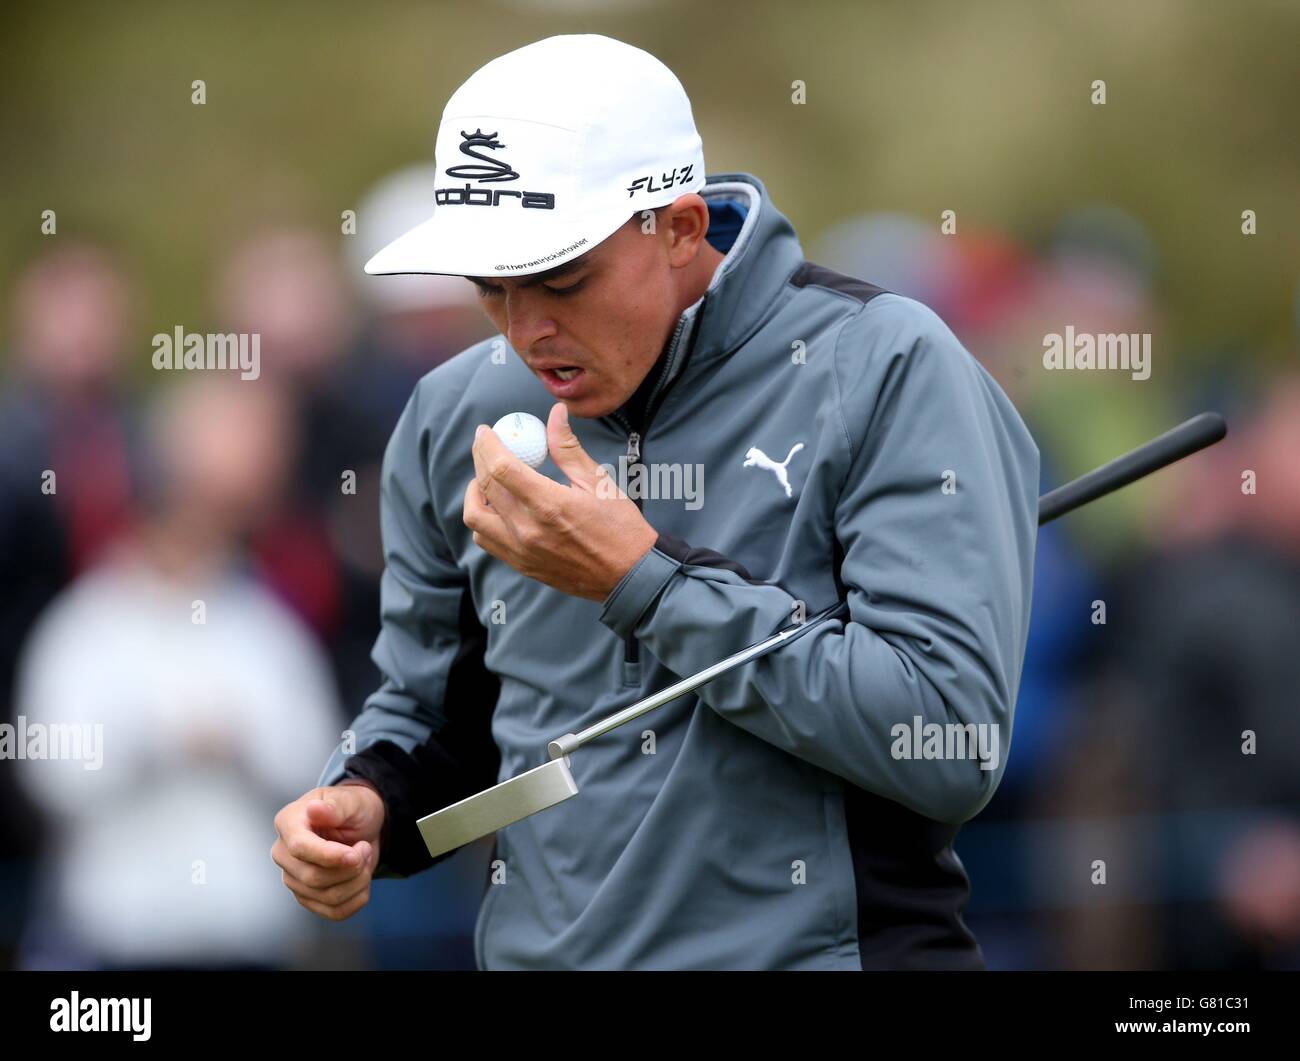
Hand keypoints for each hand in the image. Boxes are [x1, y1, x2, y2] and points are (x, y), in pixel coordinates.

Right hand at [272, 782, 384, 920]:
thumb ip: (334, 806)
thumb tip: (313, 809)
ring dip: (359, 881)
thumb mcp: (350, 801)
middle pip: (313, 878)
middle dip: (351, 868)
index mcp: (288, 823)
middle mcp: (283, 853)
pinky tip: (362, 879)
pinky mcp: (307, 897)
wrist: (361, 825)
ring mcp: (293, 878)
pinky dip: (357, 898)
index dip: (330, 856)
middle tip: (365, 848)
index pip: (300, 848)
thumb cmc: (353, 808)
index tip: (356, 855)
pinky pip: (335, 912)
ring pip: (327, 897)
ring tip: (365, 859)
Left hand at [463, 402, 657, 600]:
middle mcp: (528, 530)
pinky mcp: (522, 565)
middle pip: (484, 487)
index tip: (486, 431)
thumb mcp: (597, 481)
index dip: (487, 445)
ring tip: (488, 479)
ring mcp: (522, 551)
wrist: (629, 575)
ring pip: (475, 518)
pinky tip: (498, 507)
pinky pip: (487, 540)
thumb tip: (555, 414)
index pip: (500, 468)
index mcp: (549, 505)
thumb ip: (568, 447)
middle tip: (485, 446)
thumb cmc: (619, 526)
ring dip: (475, 493)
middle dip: (479, 459)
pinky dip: (483, 519)